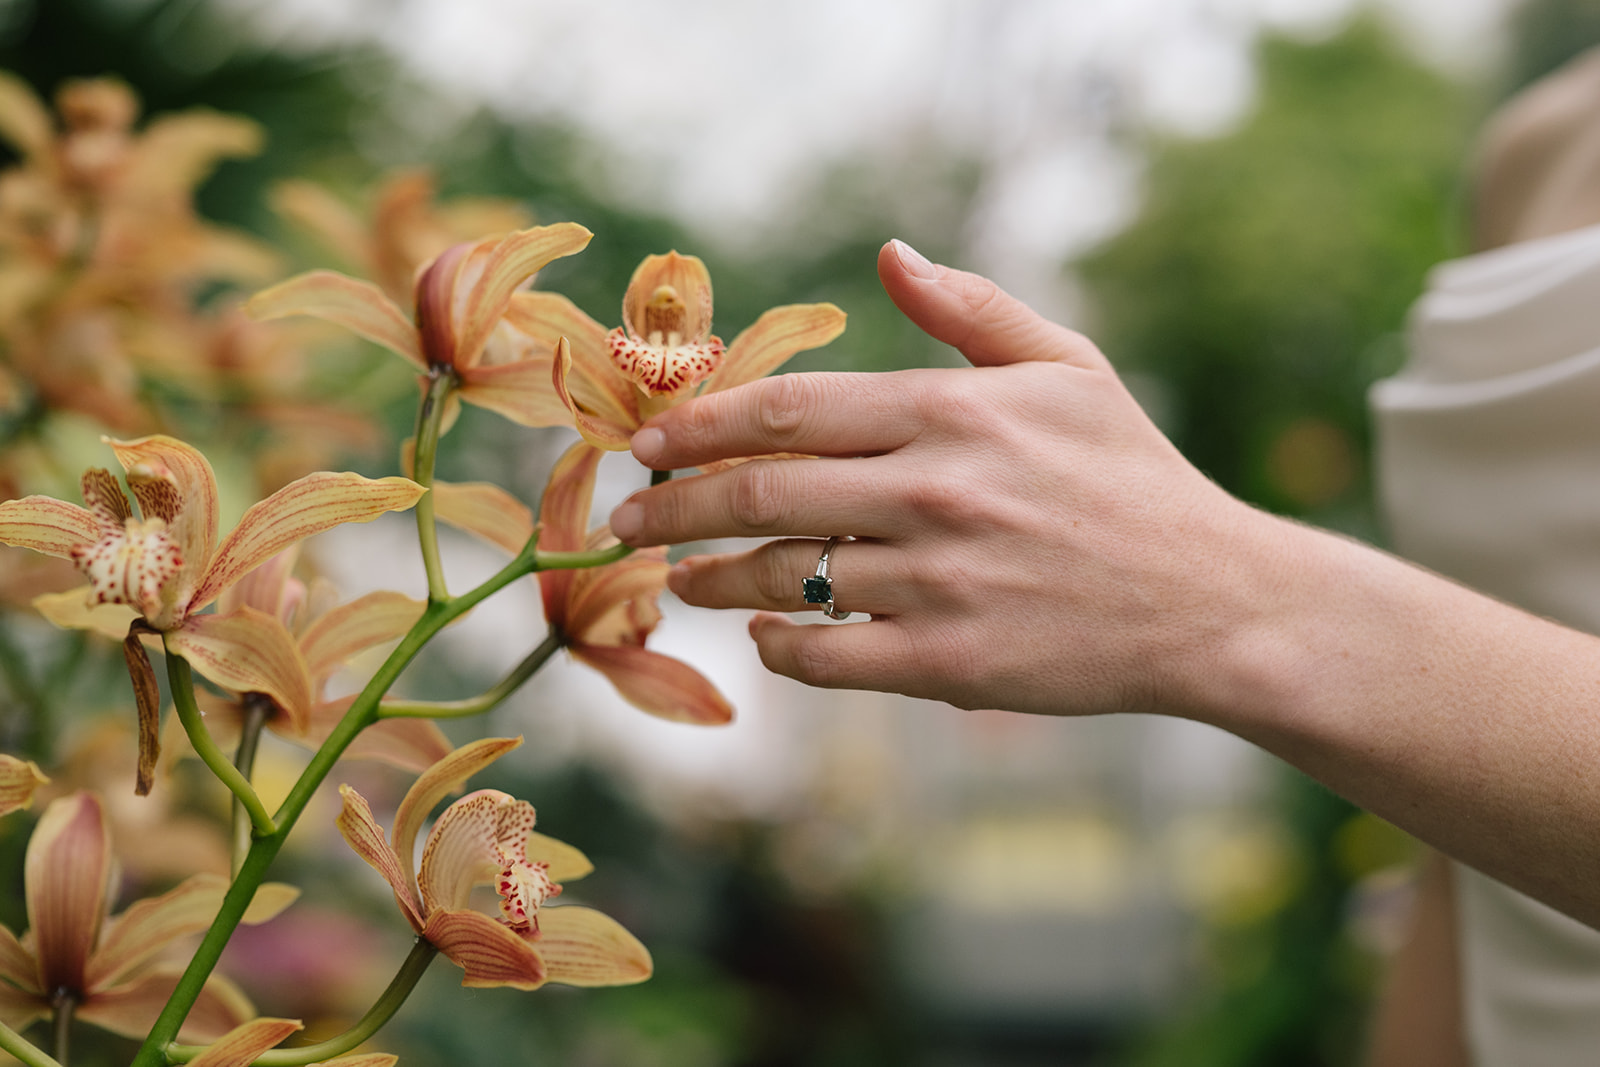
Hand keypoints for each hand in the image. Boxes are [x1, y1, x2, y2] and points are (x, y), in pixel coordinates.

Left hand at [608, 240, 1275, 717]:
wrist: (1212, 600)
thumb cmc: (1131, 477)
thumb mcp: (1070, 369)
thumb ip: (974, 311)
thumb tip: (892, 255)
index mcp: (954, 411)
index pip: (791, 409)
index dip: (703, 422)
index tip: (649, 440)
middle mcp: (937, 491)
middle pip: (762, 493)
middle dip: (675, 507)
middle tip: (625, 520)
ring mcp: (940, 582)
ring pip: (784, 577)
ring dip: (714, 580)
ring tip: (680, 580)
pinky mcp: (950, 662)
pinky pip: (830, 657)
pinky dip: (780, 649)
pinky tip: (763, 636)